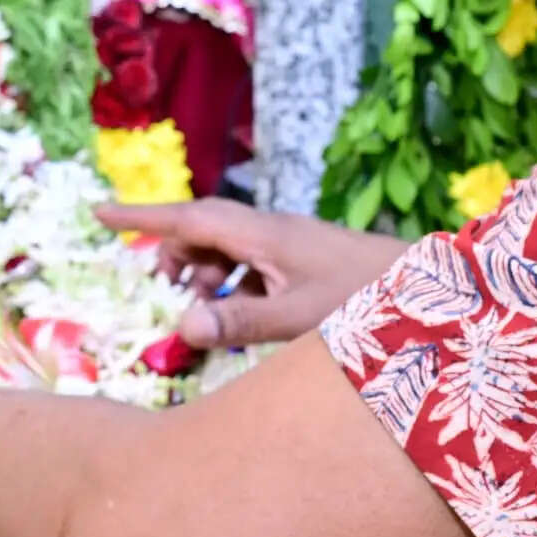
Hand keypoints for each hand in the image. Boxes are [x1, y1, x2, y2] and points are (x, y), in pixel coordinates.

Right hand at [98, 198, 411, 349]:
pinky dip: (236, 285)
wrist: (437, 291)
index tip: (99, 212)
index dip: (142, 216)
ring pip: (231, 248)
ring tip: (199, 309)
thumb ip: (240, 322)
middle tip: (158, 285)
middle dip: (175, 252)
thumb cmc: (370, 303)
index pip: (190, 217)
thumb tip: (181, 324)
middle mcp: (275, 232)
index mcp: (266, 235)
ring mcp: (294, 246)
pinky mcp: (309, 263)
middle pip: (206, 229)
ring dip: (206, 273)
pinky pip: (254, 264)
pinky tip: (242, 318)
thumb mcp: (299, 319)